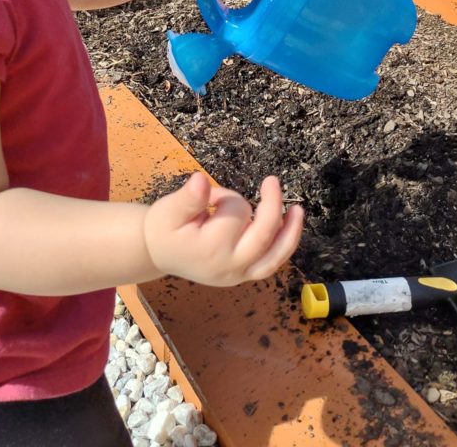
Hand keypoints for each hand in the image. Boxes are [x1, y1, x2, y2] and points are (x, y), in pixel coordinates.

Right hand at [143, 172, 303, 285]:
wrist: (157, 253)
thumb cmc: (164, 228)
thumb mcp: (169, 208)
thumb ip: (188, 197)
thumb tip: (201, 180)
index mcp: (210, 248)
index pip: (236, 213)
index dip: (228, 197)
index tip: (212, 195)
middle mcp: (228, 266)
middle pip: (263, 237)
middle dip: (272, 207)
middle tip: (272, 180)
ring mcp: (237, 275)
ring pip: (273, 258)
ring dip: (289, 234)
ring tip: (298, 211)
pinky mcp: (242, 276)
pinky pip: (269, 264)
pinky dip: (282, 246)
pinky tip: (288, 228)